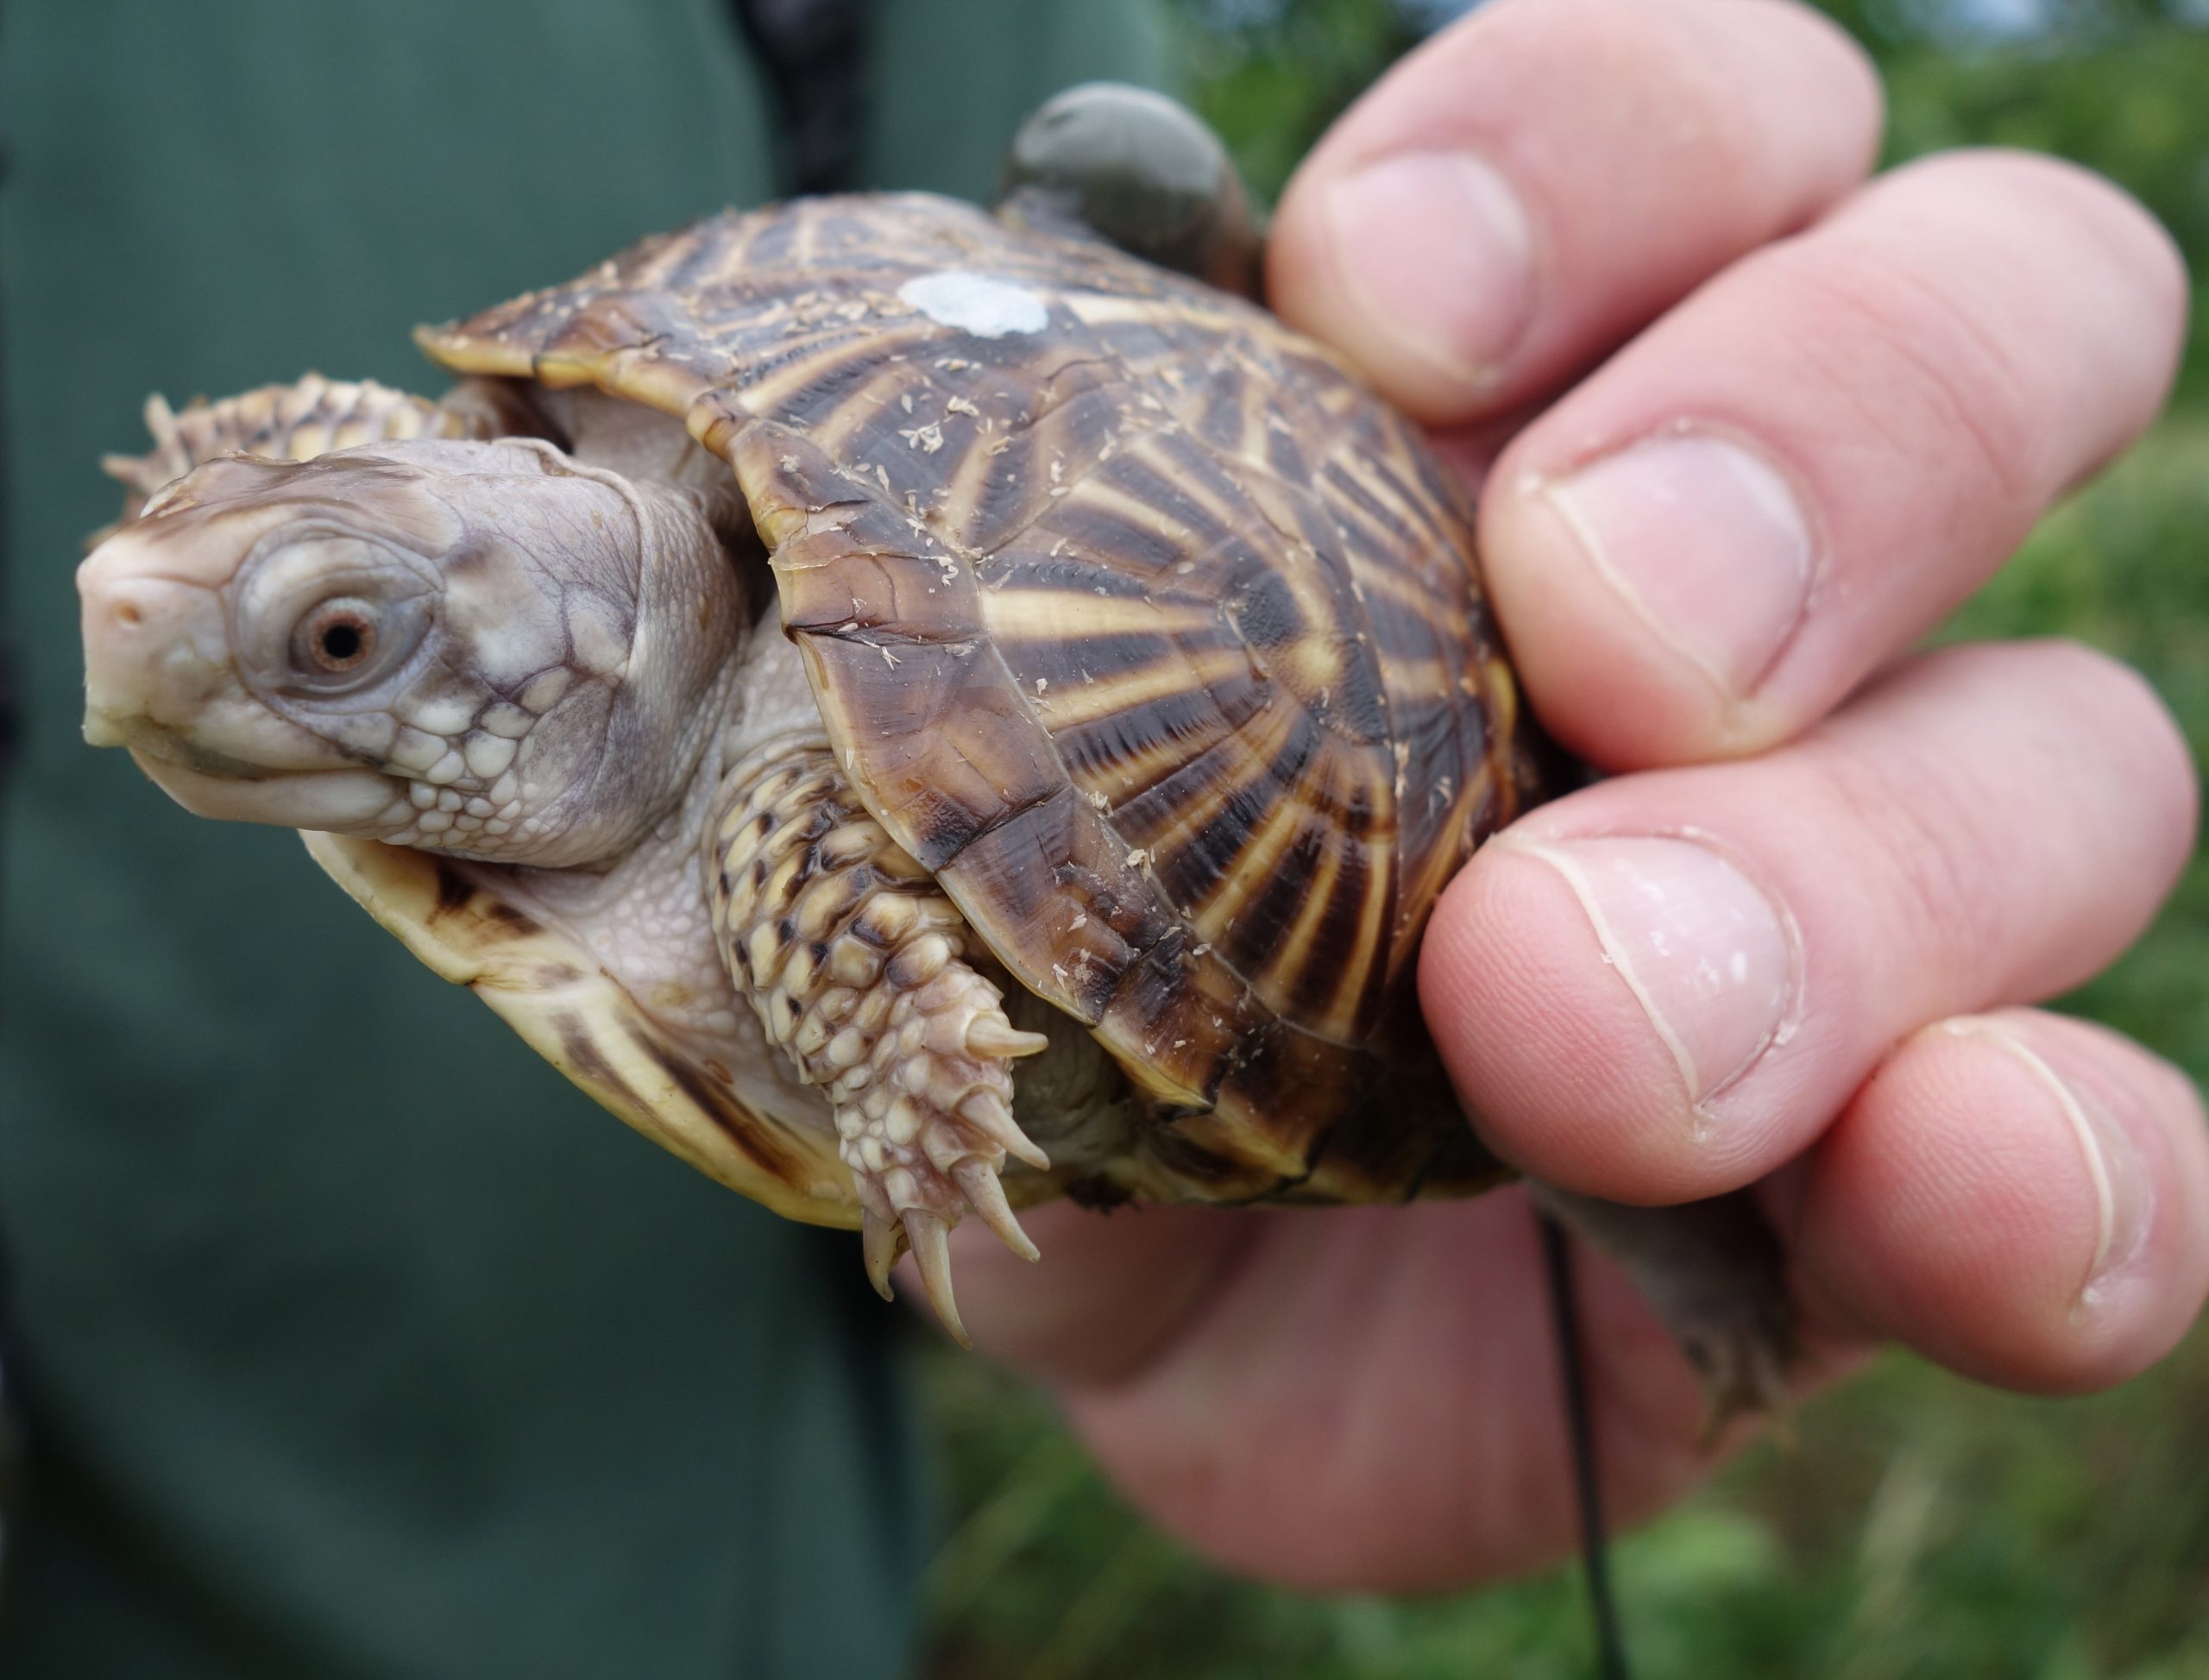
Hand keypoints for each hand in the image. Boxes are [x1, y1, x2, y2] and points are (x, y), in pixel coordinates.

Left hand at [944, 0, 2207, 1589]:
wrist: (1091, 1284)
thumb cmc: (991, 979)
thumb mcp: (873, 788)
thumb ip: (846, 664)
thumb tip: (687, 514)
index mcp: (1503, 422)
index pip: (1691, 130)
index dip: (1595, 147)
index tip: (1379, 312)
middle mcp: (1738, 607)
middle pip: (1988, 338)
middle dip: (1821, 445)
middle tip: (1601, 626)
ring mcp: (1857, 900)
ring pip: (2064, 757)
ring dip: (1859, 870)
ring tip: (1580, 1022)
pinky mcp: (1890, 1195)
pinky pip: (2106, 1160)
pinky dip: (2050, 1173)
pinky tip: (1935, 1189)